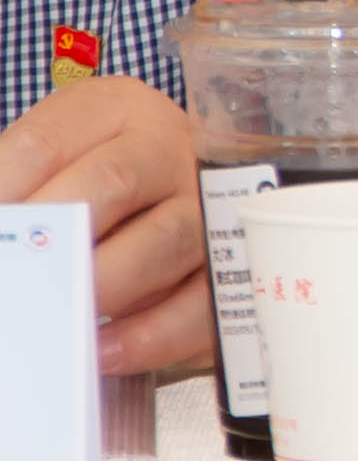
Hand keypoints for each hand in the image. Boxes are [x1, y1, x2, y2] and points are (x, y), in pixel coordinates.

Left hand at [0, 76, 211, 373]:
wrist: (177, 189)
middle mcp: (171, 147)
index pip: (45, 144)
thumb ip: (18, 188)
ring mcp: (210, 204)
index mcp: (116, 110)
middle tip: (19, 280)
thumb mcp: (59, 161)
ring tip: (57, 317)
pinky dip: (152, 333)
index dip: (3, 193)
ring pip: (167, 240)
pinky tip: (102, 349)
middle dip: (55, 238)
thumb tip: (2, 231)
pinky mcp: (232, 264)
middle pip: (113, 182)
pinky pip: (202, 302)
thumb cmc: (97, 181)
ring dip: (104, 286)